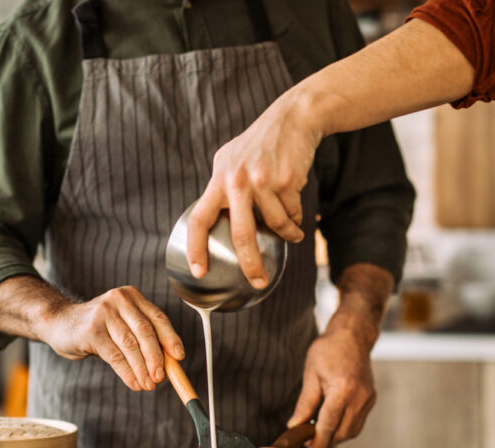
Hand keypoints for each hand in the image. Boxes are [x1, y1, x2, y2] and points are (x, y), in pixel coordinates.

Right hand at [39, 286, 184, 391]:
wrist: (59, 323)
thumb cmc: (97, 328)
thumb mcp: (122, 327)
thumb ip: (143, 340)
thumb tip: (168, 365)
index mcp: (132, 296)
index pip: (158, 318)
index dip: (171, 338)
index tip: (179, 357)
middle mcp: (119, 300)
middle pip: (145, 331)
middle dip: (156, 357)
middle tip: (161, 378)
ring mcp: (104, 313)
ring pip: (130, 345)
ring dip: (142, 369)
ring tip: (148, 385)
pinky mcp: (91, 330)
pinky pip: (115, 355)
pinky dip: (127, 372)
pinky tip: (134, 383)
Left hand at [187, 88, 320, 287]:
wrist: (293, 118)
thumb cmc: (261, 144)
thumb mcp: (231, 159)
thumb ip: (222, 188)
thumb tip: (215, 221)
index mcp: (218, 180)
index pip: (199, 219)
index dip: (196, 248)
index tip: (198, 271)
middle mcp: (236, 181)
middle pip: (241, 234)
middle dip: (251, 264)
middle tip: (258, 281)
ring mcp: (262, 181)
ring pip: (276, 225)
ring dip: (287, 235)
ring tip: (293, 235)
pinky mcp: (286, 181)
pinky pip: (293, 214)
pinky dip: (297, 220)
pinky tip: (299, 218)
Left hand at [287, 327, 376, 447]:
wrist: (353, 336)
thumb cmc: (329, 350)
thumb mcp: (311, 374)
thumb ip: (305, 403)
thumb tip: (295, 426)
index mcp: (342, 389)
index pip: (328, 426)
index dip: (318, 444)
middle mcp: (359, 397)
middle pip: (341, 433)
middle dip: (325, 442)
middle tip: (308, 443)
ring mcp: (368, 399)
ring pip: (352, 431)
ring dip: (335, 437)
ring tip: (318, 433)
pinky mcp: (371, 399)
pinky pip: (358, 422)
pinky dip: (344, 427)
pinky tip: (332, 423)